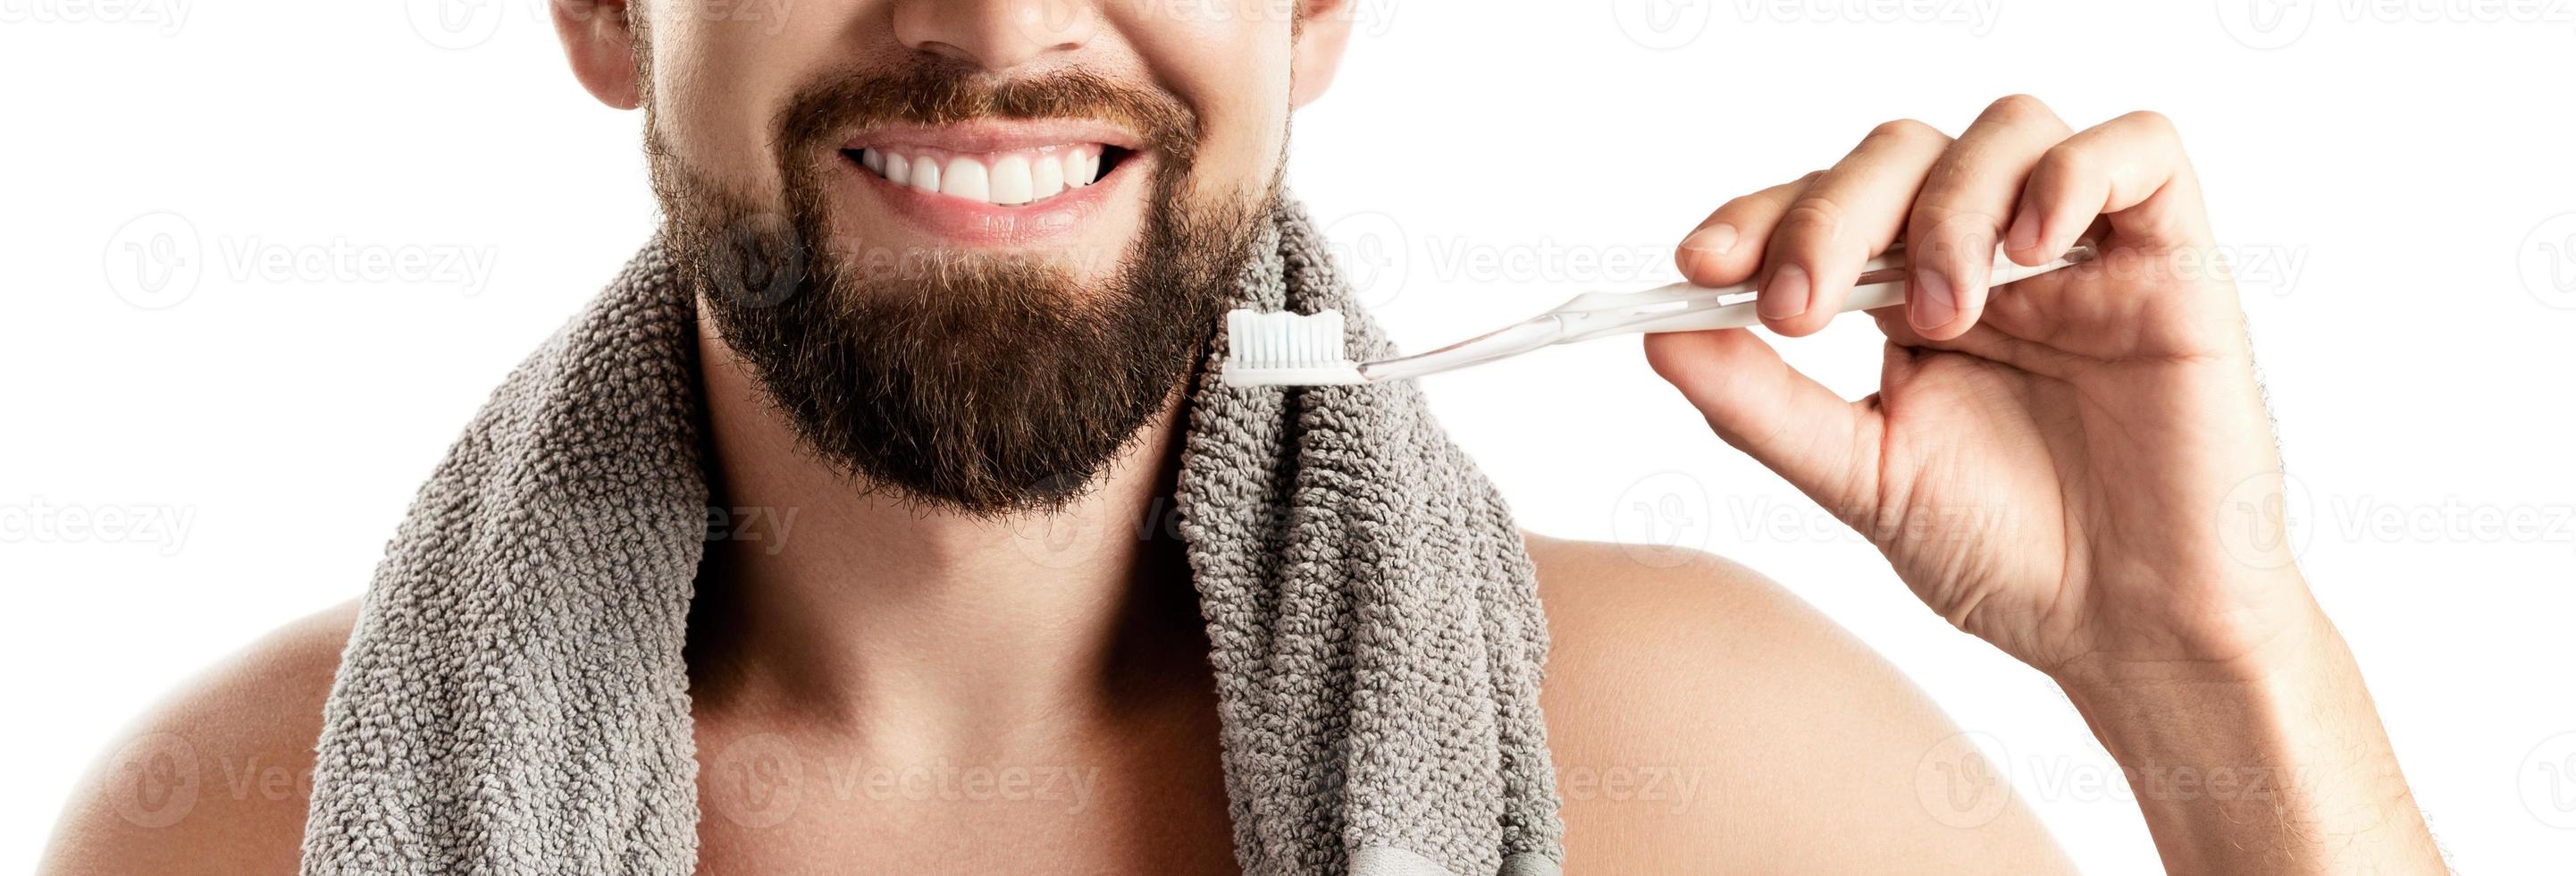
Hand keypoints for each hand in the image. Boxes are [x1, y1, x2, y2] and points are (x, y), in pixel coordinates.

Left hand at [1646, 95, 2318, 687]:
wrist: (2134, 631)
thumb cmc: (2010, 556)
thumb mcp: (1862, 479)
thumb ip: (1762, 405)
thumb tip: (1660, 335)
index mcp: (1907, 298)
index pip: (1822, 206)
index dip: (1757, 217)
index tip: (1699, 267)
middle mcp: (1989, 256)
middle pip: (1899, 153)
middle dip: (1831, 214)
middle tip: (1802, 308)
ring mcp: (2080, 250)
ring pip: (2005, 129)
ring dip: (1948, 208)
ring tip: (1942, 316)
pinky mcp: (2172, 257)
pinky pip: (2139, 147)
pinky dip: (2073, 176)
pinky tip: (2030, 253)